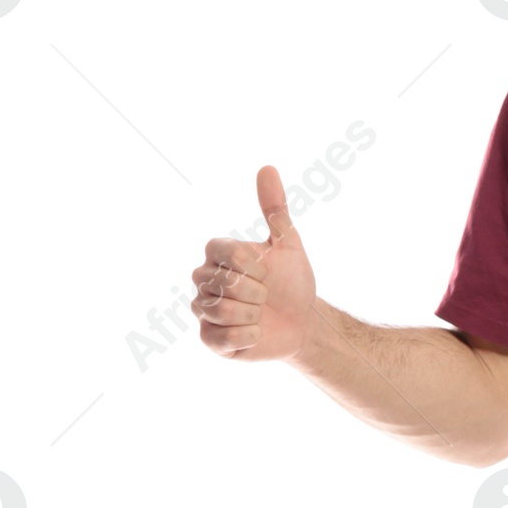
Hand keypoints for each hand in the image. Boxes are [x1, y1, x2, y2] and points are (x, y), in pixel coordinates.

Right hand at [193, 165, 317, 362]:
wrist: (303, 322)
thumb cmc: (292, 282)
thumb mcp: (288, 244)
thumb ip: (275, 209)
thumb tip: (267, 168)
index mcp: (218, 254)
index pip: (225, 252)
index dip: (253, 266)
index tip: (267, 273)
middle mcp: (204, 279)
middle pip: (221, 282)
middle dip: (255, 292)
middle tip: (266, 297)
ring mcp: (204, 310)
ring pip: (219, 310)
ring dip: (252, 315)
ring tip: (260, 315)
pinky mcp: (210, 339)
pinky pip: (218, 338)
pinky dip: (246, 337)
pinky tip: (256, 333)